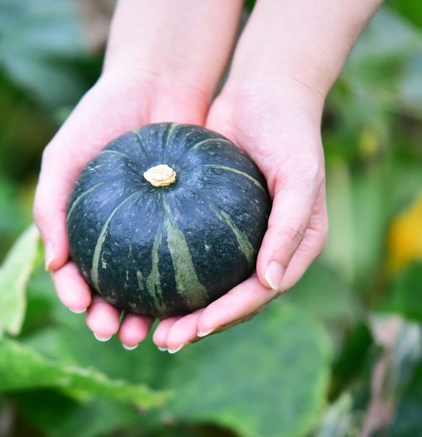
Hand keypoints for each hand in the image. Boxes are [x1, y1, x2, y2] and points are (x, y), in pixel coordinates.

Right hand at [33, 72, 207, 347]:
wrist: (157, 84)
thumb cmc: (103, 117)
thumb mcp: (62, 157)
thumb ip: (49, 207)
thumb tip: (53, 265)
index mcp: (90, 226)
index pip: (78, 272)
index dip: (77, 295)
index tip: (83, 308)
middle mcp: (124, 233)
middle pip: (116, 288)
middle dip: (113, 318)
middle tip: (116, 332)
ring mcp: (158, 229)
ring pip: (154, 285)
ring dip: (150, 314)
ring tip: (153, 333)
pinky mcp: (193, 220)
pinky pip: (190, 258)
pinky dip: (188, 284)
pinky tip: (191, 302)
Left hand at [153, 82, 327, 351]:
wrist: (264, 96)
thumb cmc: (290, 133)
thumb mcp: (301, 176)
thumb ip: (291, 229)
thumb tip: (270, 282)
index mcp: (290, 250)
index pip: (258, 294)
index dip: (228, 315)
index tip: (196, 329)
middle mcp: (263, 251)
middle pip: (229, 300)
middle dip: (196, 325)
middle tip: (163, 340)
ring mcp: (234, 239)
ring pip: (203, 284)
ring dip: (176, 308)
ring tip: (144, 326)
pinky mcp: (208, 221)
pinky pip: (185, 250)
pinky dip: (165, 269)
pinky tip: (136, 281)